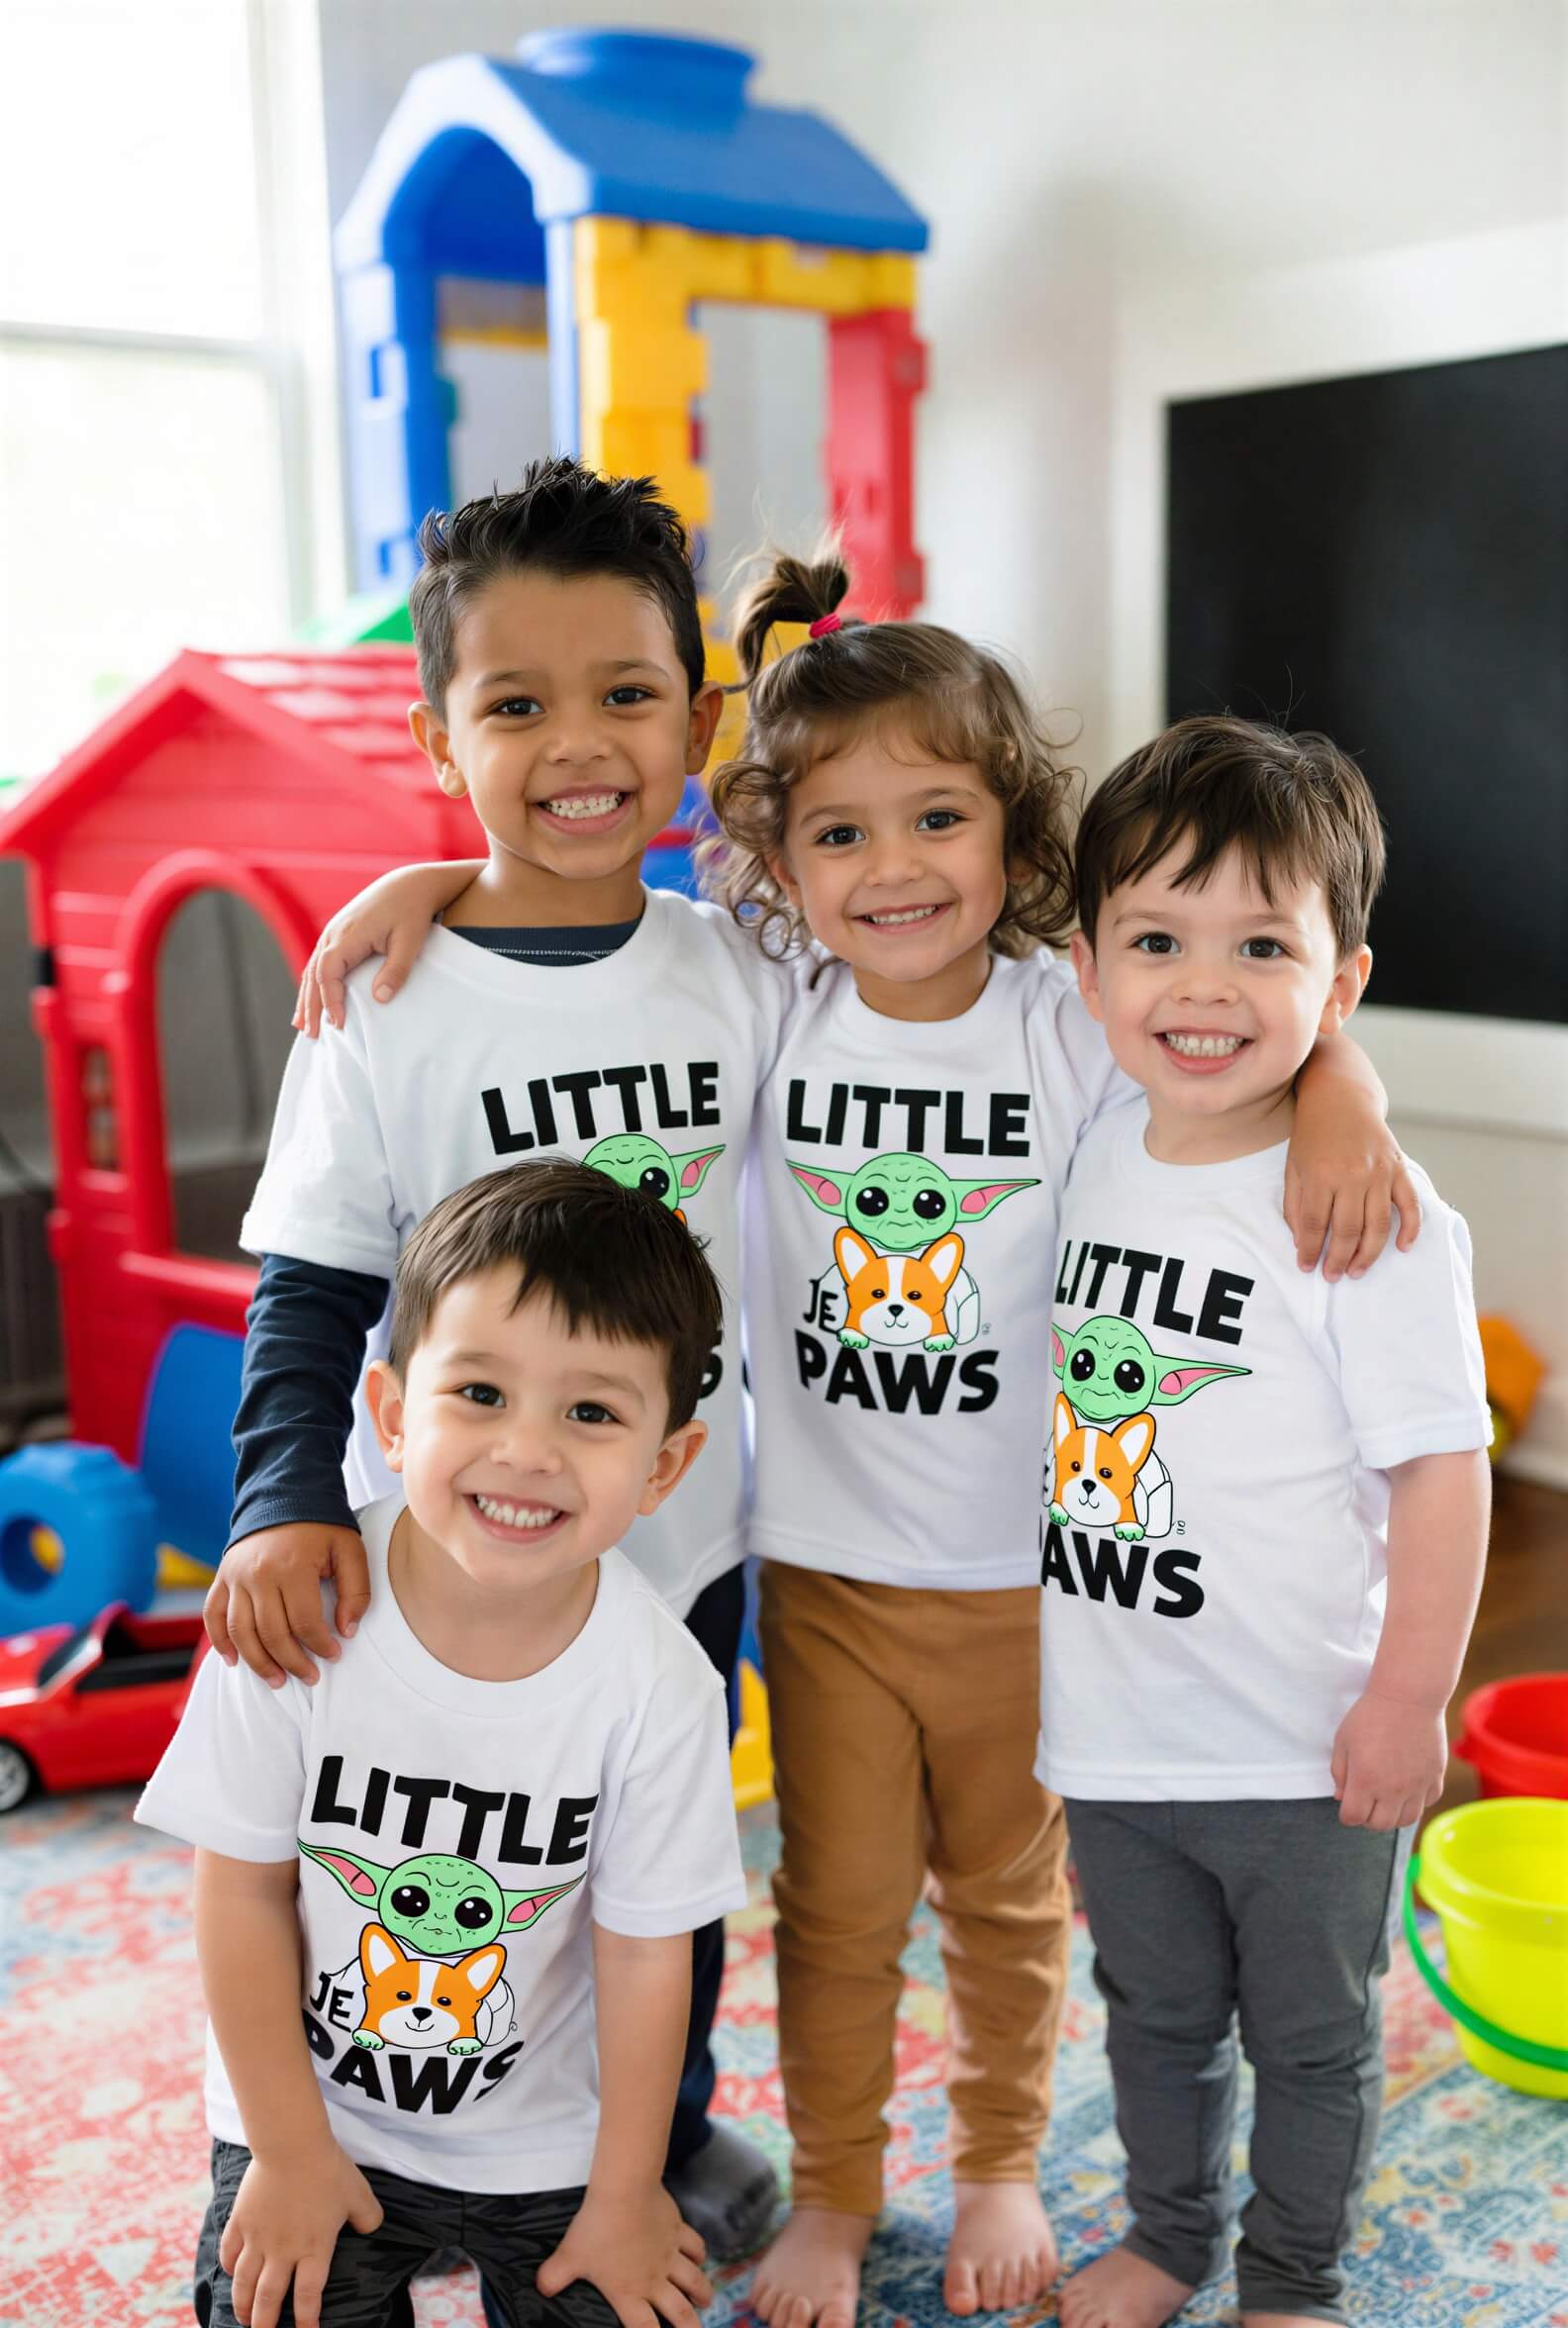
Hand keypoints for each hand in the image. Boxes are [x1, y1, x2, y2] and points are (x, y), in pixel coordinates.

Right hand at [205, 1525, 370, 1686]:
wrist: (285, 1495)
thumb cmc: (322, 1527)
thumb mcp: (350, 1550)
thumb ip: (355, 1591)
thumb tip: (346, 1631)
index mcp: (293, 1566)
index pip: (305, 1621)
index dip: (320, 1644)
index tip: (334, 1655)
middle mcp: (258, 1574)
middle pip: (272, 1633)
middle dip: (292, 1662)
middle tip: (309, 1677)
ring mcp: (235, 1576)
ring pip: (241, 1632)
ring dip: (258, 1662)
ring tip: (277, 1680)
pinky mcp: (222, 1577)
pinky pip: (213, 1616)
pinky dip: (219, 1642)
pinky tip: (234, 1661)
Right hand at [219, 2145, 381, 2327]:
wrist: (292, 2145)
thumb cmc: (328, 2169)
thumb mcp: (359, 2194)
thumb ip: (368, 2217)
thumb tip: (372, 2229)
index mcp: (314, 2249)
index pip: (309, 2297)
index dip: (307, 2321)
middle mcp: (283, 2251)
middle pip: (269, 2299)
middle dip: (265, 2324)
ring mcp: (257, 2238)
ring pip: (244, 2283)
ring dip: (243, 2305)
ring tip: (243, 2318)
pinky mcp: (240, 2221)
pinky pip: (229, 2252)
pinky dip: (228, 2267)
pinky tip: (230, 2274)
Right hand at [293, 864, 474, 1035]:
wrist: (410, 883)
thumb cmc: (412, 911)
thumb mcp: (410, 941)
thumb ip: (396, 970)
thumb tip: (379, 999)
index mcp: (348, 935)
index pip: (329, 974)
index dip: (330, 1001)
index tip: (338, 1025)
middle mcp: (334, 933)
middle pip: (314, 975)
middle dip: (311, 1006)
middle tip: (311, 1035)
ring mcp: (333, 932)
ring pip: (313, 969)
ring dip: (307, 998)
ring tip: (302, 1026)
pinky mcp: (339, 933)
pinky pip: (320, 963)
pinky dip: (313, 984)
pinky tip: (312, 1000)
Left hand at [536, 2183, 711, 2327]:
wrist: (624, 2191)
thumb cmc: (596, 2228)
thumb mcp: (568, 2257)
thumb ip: (553, 2277)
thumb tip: (540, 2290)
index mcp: (629, 2292)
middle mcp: (654, 2279)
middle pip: (681, 2313)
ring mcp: (669, 2254)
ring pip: (694, 2281)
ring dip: (701, 2294)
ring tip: (704, 2302)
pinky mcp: (677, 2229)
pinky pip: (695, 2246)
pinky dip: (699, 2255)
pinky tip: (699, 2258)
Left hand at [1284, 1121, 1420, 1279]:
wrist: (1341, 1098)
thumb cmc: (1312, 1135)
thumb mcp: (1293, 1167)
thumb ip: (1295, 1206)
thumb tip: (1302, 1243)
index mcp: (1321, 1174)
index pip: (1315, 1225)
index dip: (1310, 1251)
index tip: (1306, 1268)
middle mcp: (1352, 1175)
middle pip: (1347, 1231)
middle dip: (1338, 1260)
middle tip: (1332, 1276)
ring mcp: (1379, 1173)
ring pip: (1378, 1226)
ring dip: (1368, 1255)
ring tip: (1357, 1271)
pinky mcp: (1398, 1169)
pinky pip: (1410, 1205)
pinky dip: (1410, 1229)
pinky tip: (1402, 1248)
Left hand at [1331, 1687, 1447, 1829]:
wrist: (1408, 1697)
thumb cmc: (1370, 1715)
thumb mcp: (1343, 1741)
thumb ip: (1339, 1772)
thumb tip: (1341, 1797)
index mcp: (1365, 1781)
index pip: (1353, 1818)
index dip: (1347, 1815)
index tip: (1348, 1804)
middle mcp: (1392, 1790)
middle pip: (1380, 1825)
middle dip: (1368, 1818)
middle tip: (1366, 1803)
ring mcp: (1417, 1786)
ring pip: (1406, 1821)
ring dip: (1393, 1815)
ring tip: (1387, 1800)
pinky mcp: (1435, 1778)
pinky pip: (1427, 1803)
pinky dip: (1416, 1802)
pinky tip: (1408, 1788)